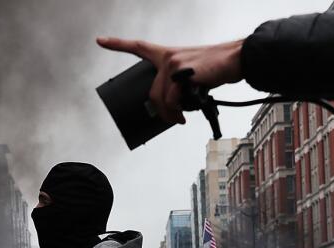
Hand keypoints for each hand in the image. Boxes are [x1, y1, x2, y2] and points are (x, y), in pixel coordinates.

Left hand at [96, 37, 244, 125]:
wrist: (234, 60)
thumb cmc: (214, 69)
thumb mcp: (192, 75)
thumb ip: (177, 85)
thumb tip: (171, 108)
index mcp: (166, 54)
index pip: (138, 47)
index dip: (117, 44)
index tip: (99, 40)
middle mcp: (167, 56)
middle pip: (152, 92)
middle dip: (160, 111)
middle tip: (173, 120)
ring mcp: (173, 64)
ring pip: (161, 99)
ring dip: (169, 115)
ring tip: (179, 120)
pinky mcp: (181, 73)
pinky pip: (172, 100)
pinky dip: (177, 111)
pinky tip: (185, 113)